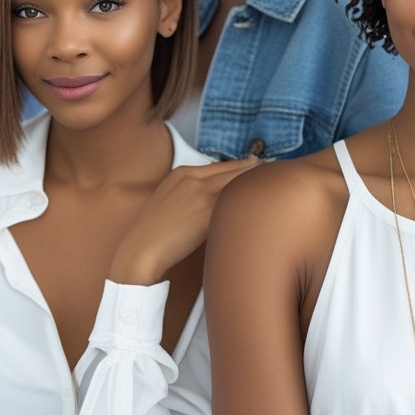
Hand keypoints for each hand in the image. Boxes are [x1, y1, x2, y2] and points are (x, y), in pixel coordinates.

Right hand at [108, 157, 259, 285]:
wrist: (141, 250)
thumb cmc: (153, 233)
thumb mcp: (168, 199)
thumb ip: (189, 191)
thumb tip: (211, 196)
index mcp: (182, 172)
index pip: (220, 164)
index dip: (241, 166)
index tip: (255, 165)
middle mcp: (192, 177)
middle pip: (232, 169)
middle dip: (253, 170)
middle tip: (272, 171)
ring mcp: (200, 192)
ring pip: (237, 182)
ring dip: (255, 183)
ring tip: (272, 184)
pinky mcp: (207, 210)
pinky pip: (234, 202)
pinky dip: (249, 201)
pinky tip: (263, 204)